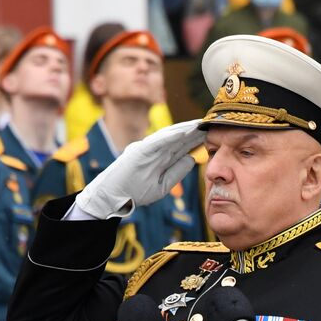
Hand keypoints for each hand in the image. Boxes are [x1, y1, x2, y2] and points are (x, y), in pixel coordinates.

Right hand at [74, 120, 201, 218]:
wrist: (110, 197)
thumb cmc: (133, 192)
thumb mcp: (161, 185)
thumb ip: (176, 172)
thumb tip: (192, 159)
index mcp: (159, 157)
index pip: (180, 146)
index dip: (195, 139)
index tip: (210, 134)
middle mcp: (152, 149)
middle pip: (177, 138)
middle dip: (193, 131)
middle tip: (210, 123)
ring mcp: (145, 149)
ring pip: (168, 136)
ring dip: (185, 130)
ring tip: (200, 124)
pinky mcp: (138, 152)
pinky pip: (157, 142)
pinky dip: (170, 136)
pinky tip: (184, 132)